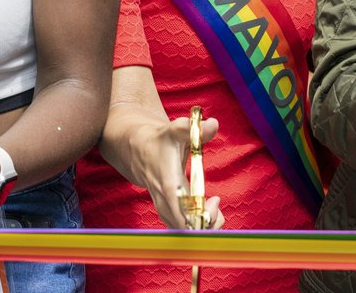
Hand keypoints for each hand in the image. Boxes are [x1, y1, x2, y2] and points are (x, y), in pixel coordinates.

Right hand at [128, 115, 224, 229]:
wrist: (139, 149)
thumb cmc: (162, 140)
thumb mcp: (178, 130)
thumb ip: (196, 129)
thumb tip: (214, 124)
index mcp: (168, 183)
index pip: (180, 210)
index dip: (199, 214)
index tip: (214, 200)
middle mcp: (164, 200)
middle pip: (183, 227)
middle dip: (206, 224)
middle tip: (216, 205)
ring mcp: (164, 207)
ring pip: (181, 231)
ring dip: (203, 226)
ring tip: (214, 208)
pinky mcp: (166, 210)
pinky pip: (180, 228)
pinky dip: (196, 226)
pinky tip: (207, 211)